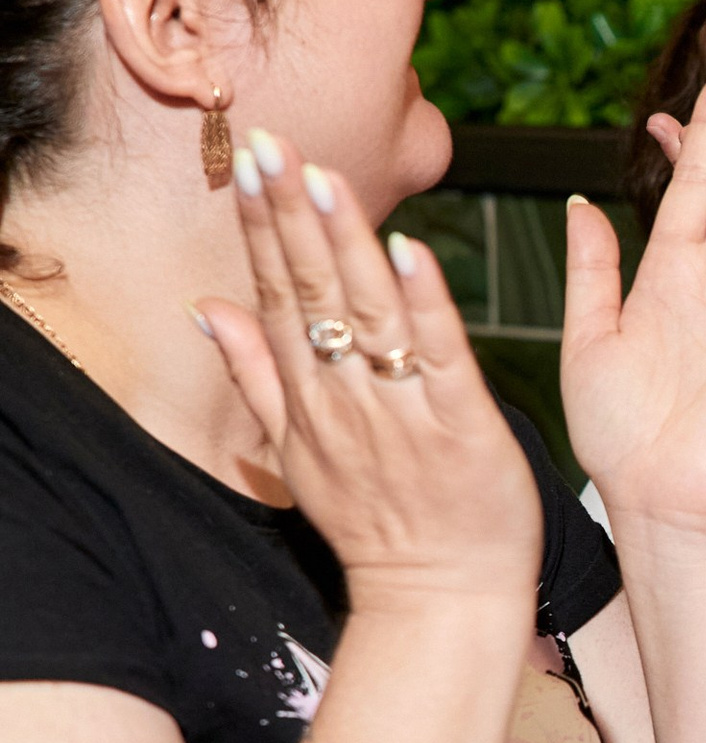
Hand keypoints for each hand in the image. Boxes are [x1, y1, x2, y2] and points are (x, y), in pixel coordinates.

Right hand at [196, 132, 542, 615]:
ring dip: (346, 242)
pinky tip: (409, 250)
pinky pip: (440, 353)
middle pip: (312, 293)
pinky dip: (425, 302)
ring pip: (368, 313)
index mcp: (309, 400)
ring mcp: (403, 410)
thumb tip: (205, 309)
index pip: (278, 297)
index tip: (253, 164)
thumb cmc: (379, 524)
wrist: (440, 597)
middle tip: (274, 144)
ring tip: (326, 178)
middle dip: (291, 215)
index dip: (265, 228)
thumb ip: (253, 377)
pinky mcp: (463, 424)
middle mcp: (347, 398)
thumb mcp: (295, 455)